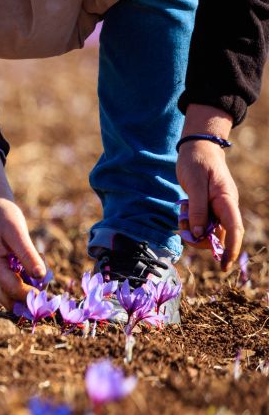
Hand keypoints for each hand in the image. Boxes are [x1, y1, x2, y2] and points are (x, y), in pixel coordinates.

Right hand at [0, 150, 45, 307]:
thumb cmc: (5, 217)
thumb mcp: (18, 233)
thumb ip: (28, 255)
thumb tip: (41, 277)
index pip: (15, 290)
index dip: (34, 296)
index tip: (53, 297)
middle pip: (10, 300)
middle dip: (30, 302)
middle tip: (50, 298)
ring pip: (10, 296)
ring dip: (27, 293)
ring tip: (43, 278)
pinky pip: (11, 286)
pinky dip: (25, 284)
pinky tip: (35, 271)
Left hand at [177, 104, 241, 269]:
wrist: (197, 148)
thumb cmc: (197, 163)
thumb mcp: (195, 185)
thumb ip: (197, 209)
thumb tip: (199, 233)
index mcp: (227, 201)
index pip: (233, 229)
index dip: (230, 249)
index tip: (223, 265)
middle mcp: (225, 207)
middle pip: (219, 235)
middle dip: (202, 240)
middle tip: (184, 231)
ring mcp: (217, 207)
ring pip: (208, 230)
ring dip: (194, 231)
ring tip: (181, 217)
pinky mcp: (208, 206)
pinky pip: (201, 222)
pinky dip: (191, 223)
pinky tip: (182, 213)